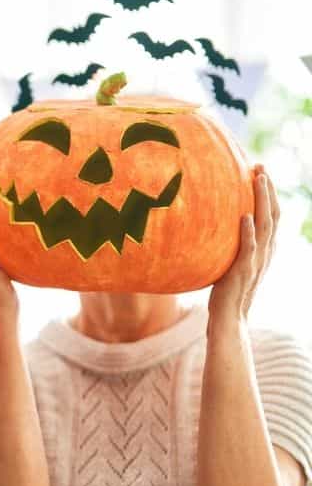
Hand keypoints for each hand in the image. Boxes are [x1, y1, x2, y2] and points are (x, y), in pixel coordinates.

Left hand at [209, 166, 275, 327]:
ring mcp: (255, 261)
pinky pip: (248, 248)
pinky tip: (245, 217)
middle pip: (272, 214)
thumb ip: (230, 248)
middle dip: (268, 189)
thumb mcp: (230, 264)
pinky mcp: (242, 271)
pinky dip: (249, 232)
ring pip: (265, 225)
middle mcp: (264, 253)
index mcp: (263, 250)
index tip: (260, 173)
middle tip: (260, 166)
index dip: (268, 194)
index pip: (271, 216)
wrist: (229, 319)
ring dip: (263, 201)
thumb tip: (213, 230)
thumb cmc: (225, 293)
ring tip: (258, 179)